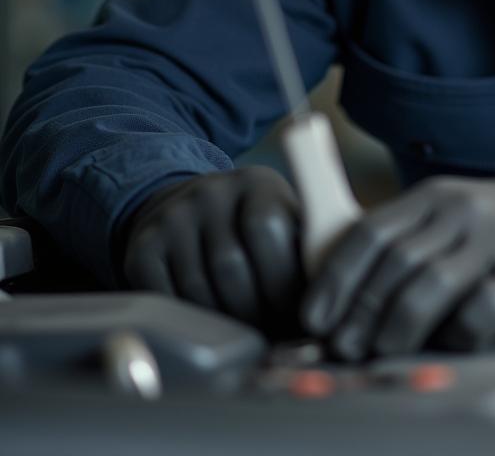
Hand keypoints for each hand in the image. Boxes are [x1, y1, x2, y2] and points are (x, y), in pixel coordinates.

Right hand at [121, 166, 303, 328]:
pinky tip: (210, 330)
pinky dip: (190, 323)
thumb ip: (305, 251)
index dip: (283, 279)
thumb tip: (327, 303)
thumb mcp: (285, 220)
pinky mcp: (142, 247)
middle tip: (271, 335)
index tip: (297, 313)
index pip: (268, 227)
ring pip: (198, 289)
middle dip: (257, 311)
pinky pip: (166, 299)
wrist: (187, 206)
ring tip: (247, 337)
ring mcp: (171, 218)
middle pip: (231, 264)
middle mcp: (210, 193)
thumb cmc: (252, 226)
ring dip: (226, 324)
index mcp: (256, 183)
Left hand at [300, 162, 494, 360]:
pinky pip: (482, 312)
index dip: (337, 278)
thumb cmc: (493, 231)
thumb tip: (339, 300)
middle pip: (396, 263)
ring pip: (432, 288)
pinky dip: (456, 336)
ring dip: (396, 329)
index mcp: (433, 196)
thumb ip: (403, 243)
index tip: (315, 317)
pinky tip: (450, 345)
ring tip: (381, 353)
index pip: (371, 232)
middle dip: (361, 312)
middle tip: (344, 348)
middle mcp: (464, 210)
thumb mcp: (447, 218)